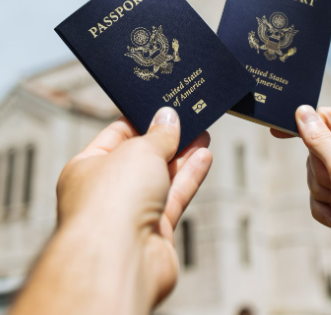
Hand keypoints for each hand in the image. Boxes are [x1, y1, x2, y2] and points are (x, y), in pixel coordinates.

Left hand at [12, 107, 211, 314]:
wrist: (119, 260)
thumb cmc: (111, 204)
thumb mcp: (139, 150)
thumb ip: (159, 134)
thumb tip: (168, 118)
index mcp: (86, 168)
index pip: (115, 136)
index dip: (140, 120)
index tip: (162, 109)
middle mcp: (106, 192)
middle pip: (141, 158)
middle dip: (165, 139)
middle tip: (188, 118)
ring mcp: (130, 214)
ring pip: (161, 177)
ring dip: (182, 156)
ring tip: (202, 132)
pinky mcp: (154, 233)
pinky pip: (174, 197)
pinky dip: (189, 177)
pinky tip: (204, 156)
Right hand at [286, 106, 330, 314]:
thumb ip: (320, 138)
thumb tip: (303, 111)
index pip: (329, 118)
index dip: (306, 123)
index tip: (276, 131)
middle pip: (318, 148)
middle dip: (319, 171)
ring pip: (316, 174)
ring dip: (321, 192)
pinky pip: (318, 196)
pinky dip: (322, 209)